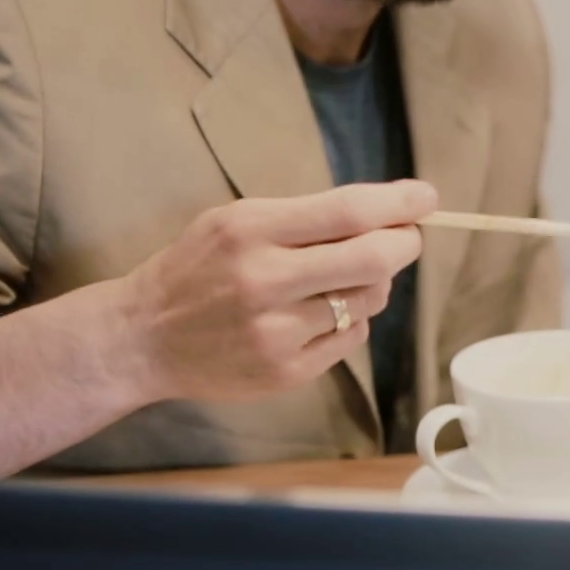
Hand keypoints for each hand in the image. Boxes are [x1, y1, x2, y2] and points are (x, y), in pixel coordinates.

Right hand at [115, 180, 436, 403]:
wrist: (143, 337)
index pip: (346, 211)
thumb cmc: (197, 269)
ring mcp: (279, 332)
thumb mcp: (233, 222)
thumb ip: (304, 218)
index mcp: (251, 231)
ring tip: (345, 277)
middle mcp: (266, 281)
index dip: (398, 203)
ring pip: (369, 301)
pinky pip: (353, 338)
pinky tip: (320, 314)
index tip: (426, 198)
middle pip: (373, 259)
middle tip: (407, 237)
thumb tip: (387, 212)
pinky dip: (352, 320)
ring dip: (374, 284)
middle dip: (404, 244)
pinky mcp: (289, 370)